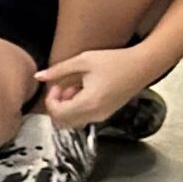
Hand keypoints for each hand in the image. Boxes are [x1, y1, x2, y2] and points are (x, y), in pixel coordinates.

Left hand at [35, 48, 149, 129]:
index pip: (57, 113)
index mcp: (89, 102)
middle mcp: (95, 114)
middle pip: (63, 121)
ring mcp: (102, 116)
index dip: (50, 100)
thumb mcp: (84, 60)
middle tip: (62, 87)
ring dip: (67, 106)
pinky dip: (78, 107)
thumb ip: (58, 70)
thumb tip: (38, 76)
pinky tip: (85, 90)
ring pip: (72, 121)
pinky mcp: (106, 114)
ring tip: (76, 86)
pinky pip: (84, 117)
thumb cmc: (116, 60)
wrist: (144, 65)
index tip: (56, 85)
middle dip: (57, 105)